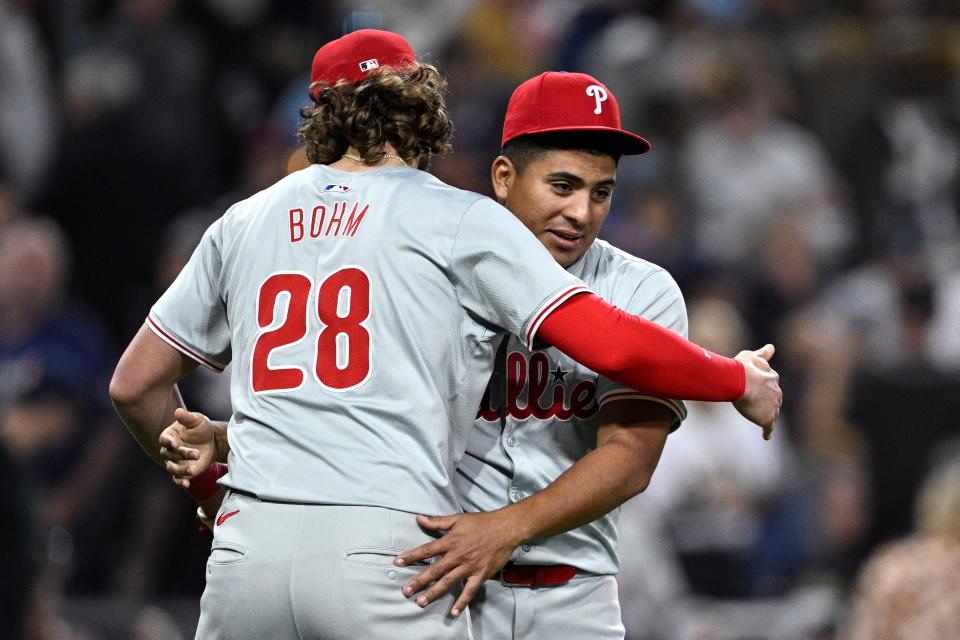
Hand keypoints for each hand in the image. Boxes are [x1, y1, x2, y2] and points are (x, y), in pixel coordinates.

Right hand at [159, 408, 216, 487]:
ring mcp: (175, 461)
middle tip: (196, 454)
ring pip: (172, 468)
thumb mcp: (197, 420)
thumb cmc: (201, 428)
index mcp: (169, 436)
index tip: (175, 444)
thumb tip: (178, 412)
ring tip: (192, 470)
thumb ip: (187, 417)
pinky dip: (180, 482)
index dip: (168, 442)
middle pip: (170, 455)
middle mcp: (169, 450)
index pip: (164, 440)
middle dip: (182, 455)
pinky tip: (187, 484)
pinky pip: (177, 479)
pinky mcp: (182, 471)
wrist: (211, 441)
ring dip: (181, 470)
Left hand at [394, 511, 521, 616]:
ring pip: (448, 582)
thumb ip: (438, 521)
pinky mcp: (480, 575)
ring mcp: (469, 567)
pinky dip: (462, 602)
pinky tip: (453, 613)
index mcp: (451, 541)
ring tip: (421, 602)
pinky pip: (469, 591)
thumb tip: (420, 518)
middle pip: (434, 570)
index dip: (411, 556)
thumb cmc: (482, 522)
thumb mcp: (458, 518)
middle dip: (419, 581)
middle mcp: (457, 556)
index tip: (397, 562)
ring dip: (434, 593)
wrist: (506, 528)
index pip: (427, 550)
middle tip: (406, 591)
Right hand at [733, 344, 781, 439]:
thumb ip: (762, 354)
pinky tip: (766, 436)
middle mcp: (776, 393)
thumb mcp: (752, 357)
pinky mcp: (767, 419)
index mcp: (773, 379)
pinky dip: (768, 432)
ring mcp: (773, 407)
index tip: (760, 390)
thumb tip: (772, 347)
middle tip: (759, 405)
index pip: (771, 386)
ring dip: (768, 415)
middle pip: (774, 400)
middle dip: (769, 402)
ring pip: (772, 413)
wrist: (740, 382)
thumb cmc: (743, 368)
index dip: (765, 388)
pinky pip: (769, 427)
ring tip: (761, 419)